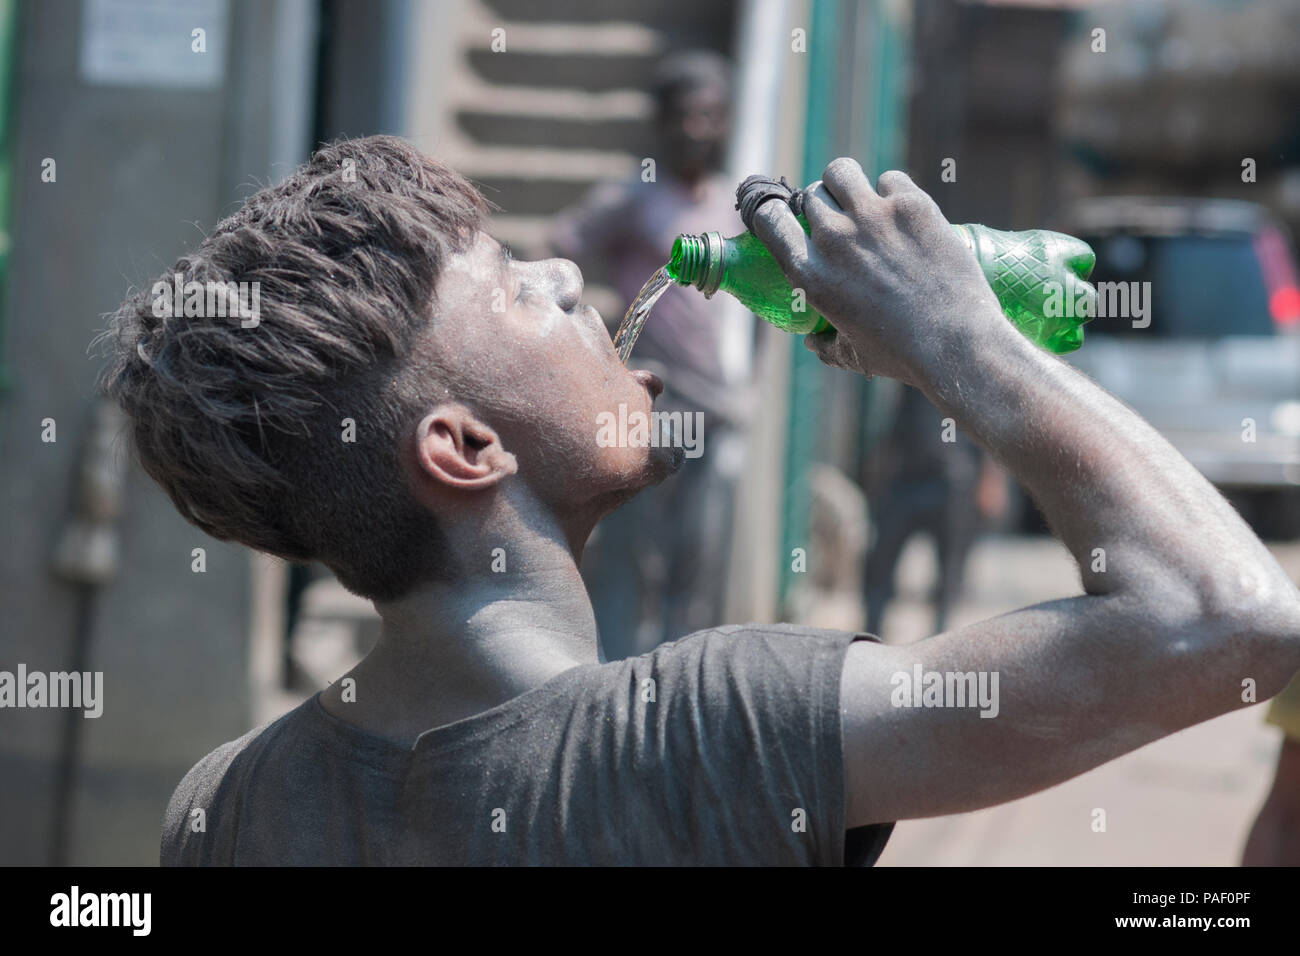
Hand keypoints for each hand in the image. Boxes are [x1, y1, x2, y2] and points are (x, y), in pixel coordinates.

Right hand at [750, 159, 1007, 385]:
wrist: (956, 344)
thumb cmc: (902, 356)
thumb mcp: (852, 356)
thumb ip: (827, 346)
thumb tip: (814, 341)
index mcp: (810, 275)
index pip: (770, 219)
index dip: (772, 210)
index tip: (785, 214)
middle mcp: (835, 240)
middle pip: (812, 195)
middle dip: (823, 203)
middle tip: (841, 217)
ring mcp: (873, 217)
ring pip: (841, 171)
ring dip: (846, 182)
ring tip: (862, 198)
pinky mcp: (911, 205)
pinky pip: (890, 179)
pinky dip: (893, 192)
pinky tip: (904, 211)